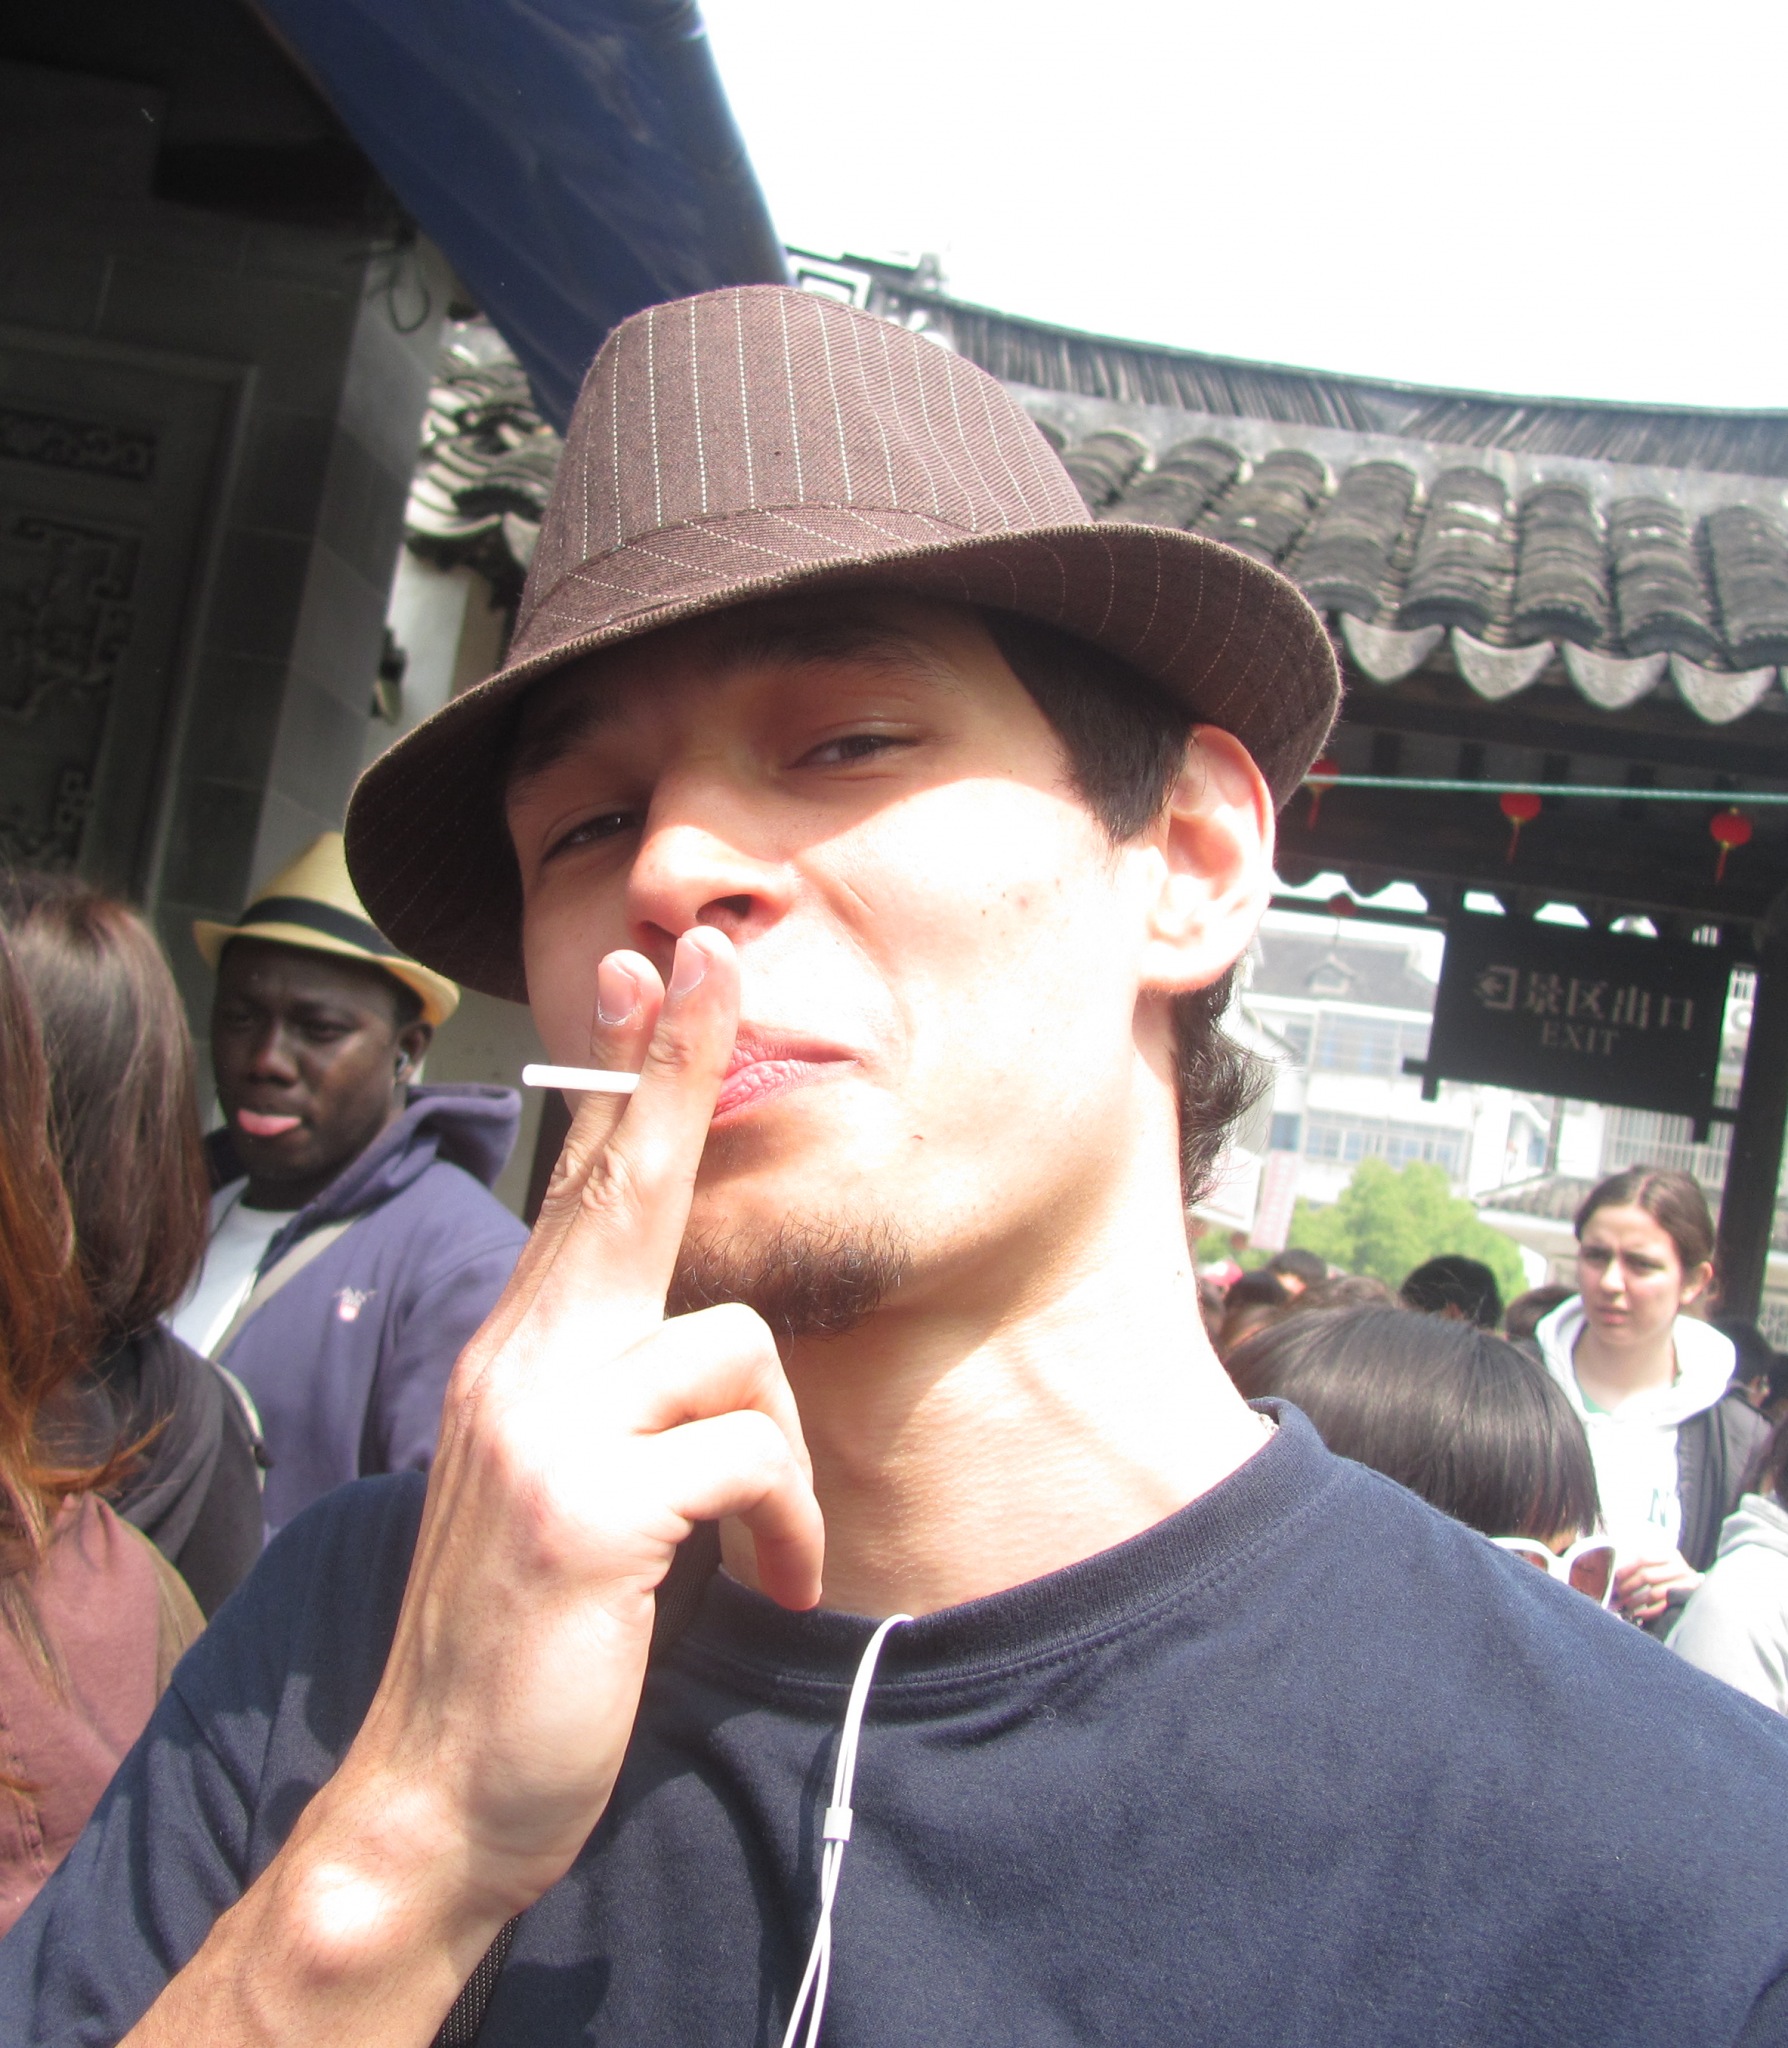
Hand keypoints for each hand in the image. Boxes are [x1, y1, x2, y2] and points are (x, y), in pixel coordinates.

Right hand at [125, 928, 822, 2046]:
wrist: (441, 1788)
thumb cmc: (530, 1630)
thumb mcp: (566, 1483)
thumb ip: (616, 1391)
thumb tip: (708, 1337)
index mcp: (519, 1355)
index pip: (577, 1189)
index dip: (619, 1078)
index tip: (646, 975)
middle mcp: (519, 1364)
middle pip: (622, 1185)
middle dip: (676, 1063)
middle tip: (710, 952)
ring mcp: (544, 1428)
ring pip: (736, 1349)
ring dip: (779, 1464)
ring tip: (766, 1553)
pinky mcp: (587, 1507)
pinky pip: (751, 1453)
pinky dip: (783, 1525)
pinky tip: (770, 1584)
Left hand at [1613, 1549, 1701, 1624]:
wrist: (1695, 1593)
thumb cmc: (1669, 1580)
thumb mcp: (1659, 1567)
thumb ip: (1642, 1567)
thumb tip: (1615, 1576)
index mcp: (1670, 1555)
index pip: (1643, 1558)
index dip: (1626, 1569)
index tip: (1615, 1579)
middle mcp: (1680, 1567)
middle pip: (1647, 1575)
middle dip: (1628, 1587)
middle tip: (1617, 1596)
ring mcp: (1686, 1584)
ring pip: (1654, 1592)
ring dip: (1636, 1601)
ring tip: (1626, 1607)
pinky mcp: (1688, 1600)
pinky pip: (1664, 1606)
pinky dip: (1648, 1612)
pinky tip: (1639, 1614)